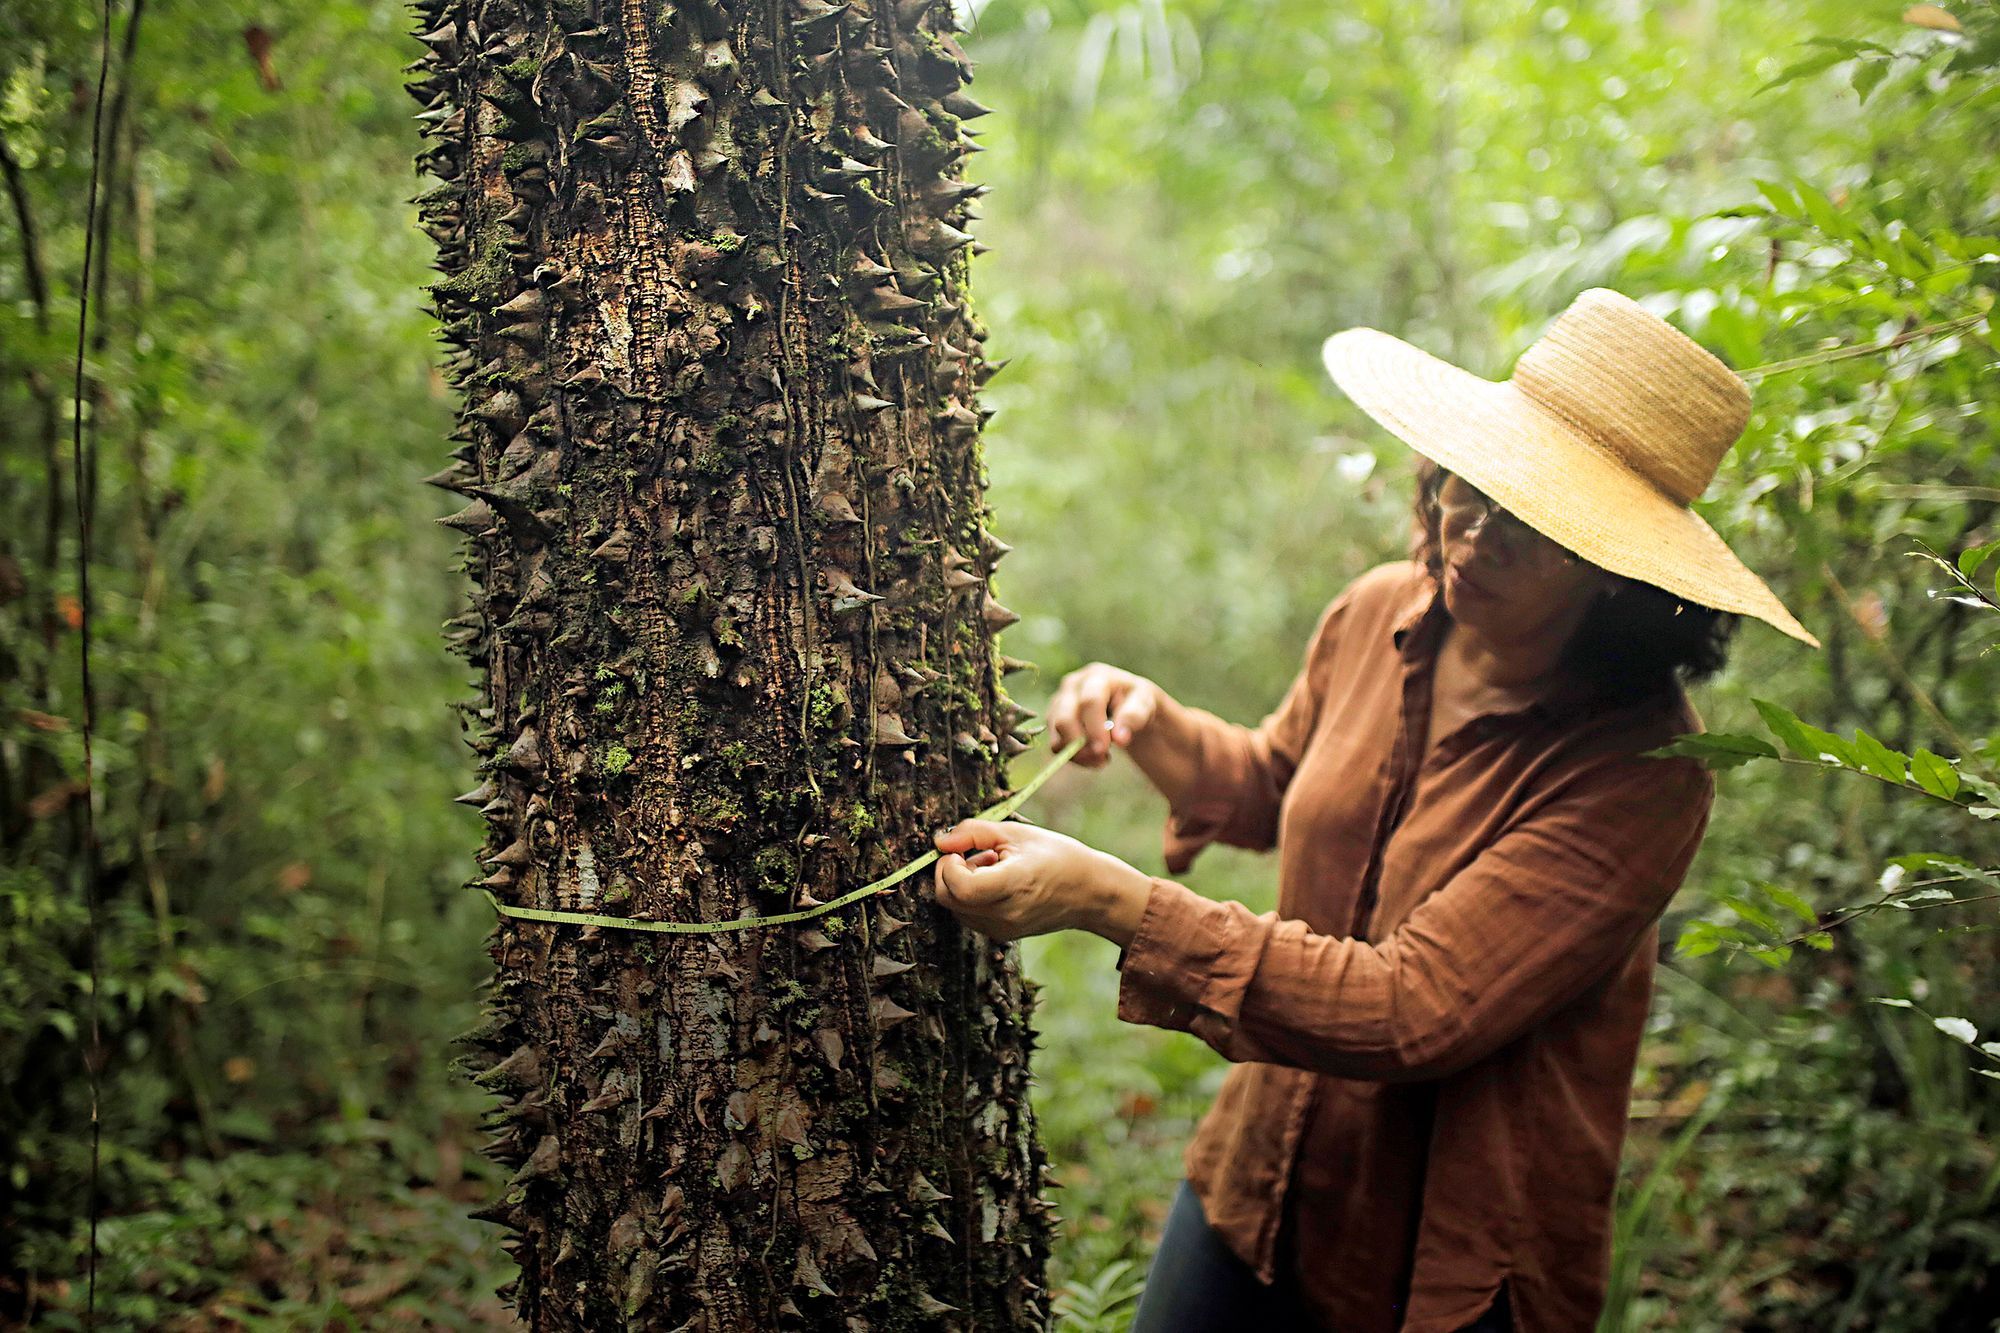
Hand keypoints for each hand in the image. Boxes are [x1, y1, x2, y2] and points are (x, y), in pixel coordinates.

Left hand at [930, 819, 1152, 944]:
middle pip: (948, 899)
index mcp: (1014, 884)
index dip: (948, 865)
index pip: (960, 886)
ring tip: (991, 867)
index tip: (959, 850)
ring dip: (959, 885)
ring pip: (955, 909)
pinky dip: (970, 897)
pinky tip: (995, 882)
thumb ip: (973, 833)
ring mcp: (1003, 929)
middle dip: (948, 873)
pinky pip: (968, 916)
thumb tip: (940, 842)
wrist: (1088, 893)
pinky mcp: (1001, 936)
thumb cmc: (1056, 856)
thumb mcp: (1017, 833)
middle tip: (973, 854)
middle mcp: (1006, 914)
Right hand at [1047, 663, 1159, 768]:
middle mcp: (1072, 685)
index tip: (1104, 749)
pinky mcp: (1053, 719)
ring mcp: (1059, 702)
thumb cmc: (1138, 701)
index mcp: (1097, 676)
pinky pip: (1057, 745)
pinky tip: (1093, 755)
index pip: (1089, 702)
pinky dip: (1075, 757)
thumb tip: (1119, 738)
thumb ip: (1134, 716)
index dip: (1095, 728)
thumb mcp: (1146, 704)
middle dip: (1081, 744)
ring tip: (1103, 758)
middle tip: (1103, 758)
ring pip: (1058, 736)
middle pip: (1064, 719)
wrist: (1127, 706)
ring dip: (1080, 755)